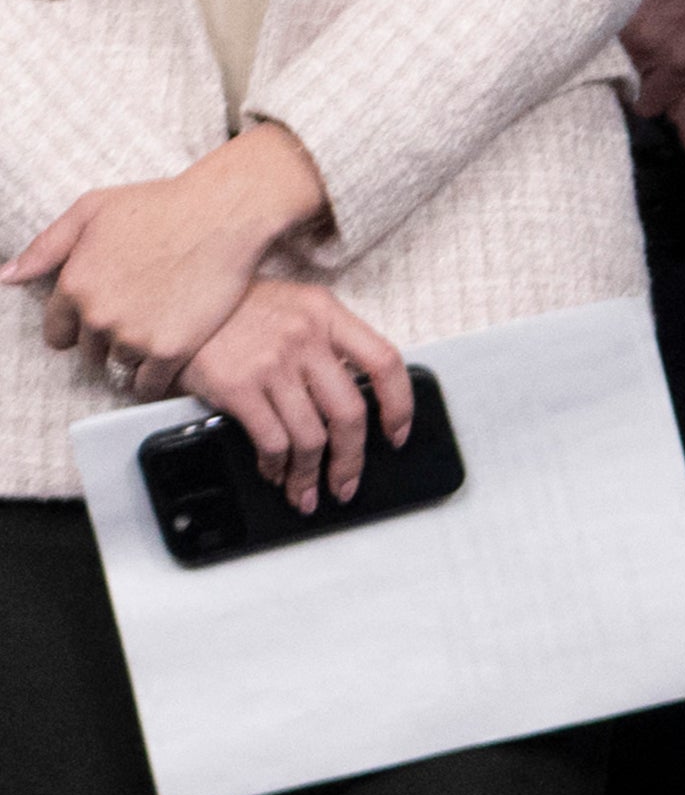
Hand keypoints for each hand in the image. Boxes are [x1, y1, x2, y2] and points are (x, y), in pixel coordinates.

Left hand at [10, 125, 325, 390]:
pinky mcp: (170, 348)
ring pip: (122, 364)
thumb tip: (7, 276)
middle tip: (138, 318)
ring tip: (160, 328)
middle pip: (90, 352)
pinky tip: (165, 364)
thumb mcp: (92, 210)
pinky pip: (149, 384)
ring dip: (136, 353)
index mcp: (74, 284)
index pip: (59, 333)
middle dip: (109, 339)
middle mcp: (98, 314)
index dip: (78, 328)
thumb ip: (46, 246)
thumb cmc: (162, 204)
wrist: (225, 213)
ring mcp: (134, 335)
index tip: (99, 322)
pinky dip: (153, 380)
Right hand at [178, 281, 416, 512]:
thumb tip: (354, 392)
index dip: (399, 404)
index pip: (384, 361)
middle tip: (346, 483)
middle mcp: (306, 338)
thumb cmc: (235, 308)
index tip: (396, 434)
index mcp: (327, 314)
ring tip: (306, 492)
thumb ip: (326, 339)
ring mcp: (272, 363)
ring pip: (311, 436)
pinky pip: (272, 440)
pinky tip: (274, 472)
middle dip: (352, 459)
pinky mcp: (237, 387)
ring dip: (310, 474)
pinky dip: (277, 465)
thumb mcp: (293, 306)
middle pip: (349, 412)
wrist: (174, 303)